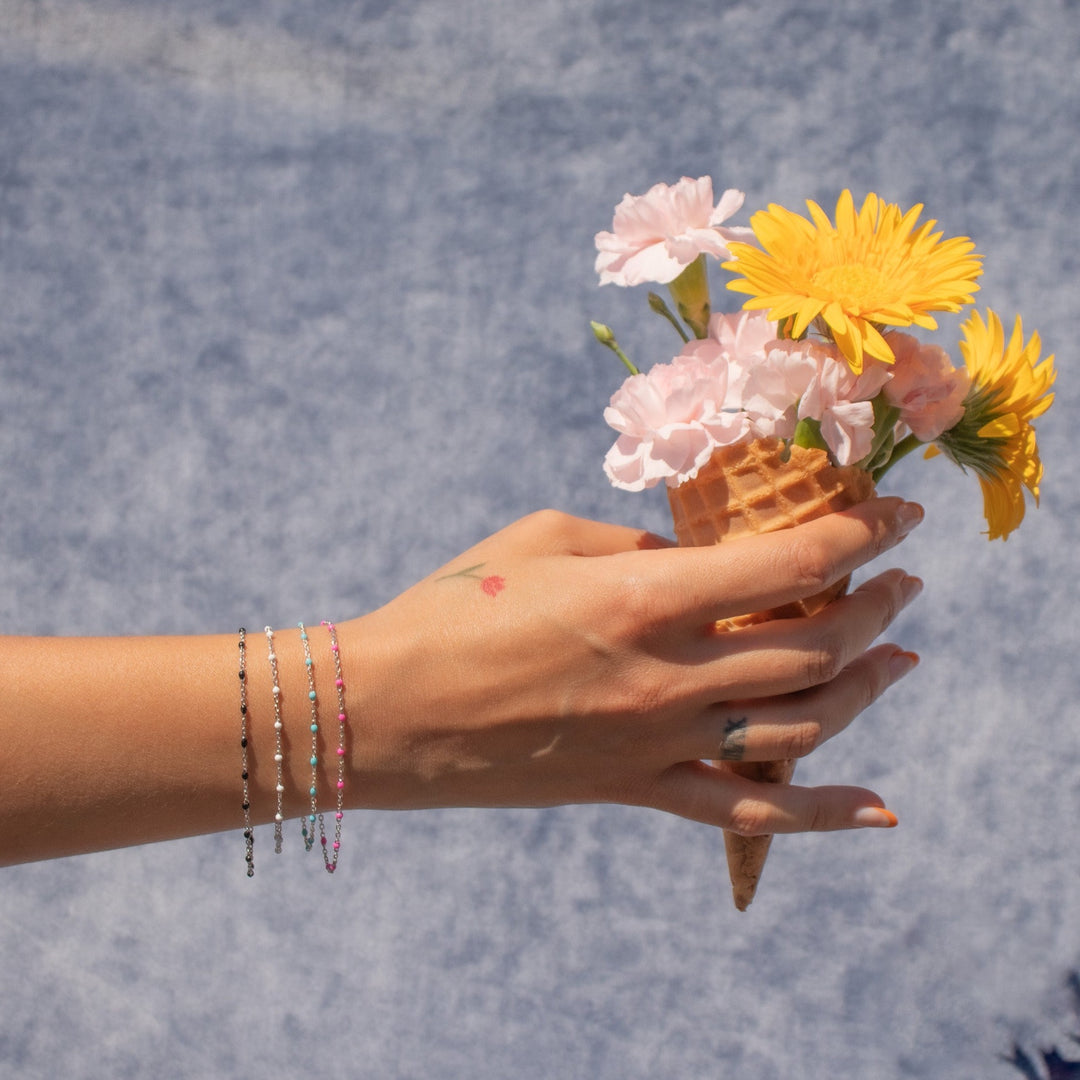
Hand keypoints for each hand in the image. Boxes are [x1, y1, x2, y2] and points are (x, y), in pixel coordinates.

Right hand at [342, 500, 922, 834]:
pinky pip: (746, 812)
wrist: (386, 711)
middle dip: (877, 607)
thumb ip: (638, 546)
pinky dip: (822, 814)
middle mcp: (667, 675)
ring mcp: (656, 743)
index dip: (862, 536)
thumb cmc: (453, 604)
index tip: (901, 518)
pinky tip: (881, 809)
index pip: (789, 562)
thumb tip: (697, 562)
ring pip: (801, 725)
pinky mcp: (635, 789)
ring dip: (867, 688)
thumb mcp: (546, 538)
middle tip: (905, 583)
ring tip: (901, 659)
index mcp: (643, 596)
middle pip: (813, 645)